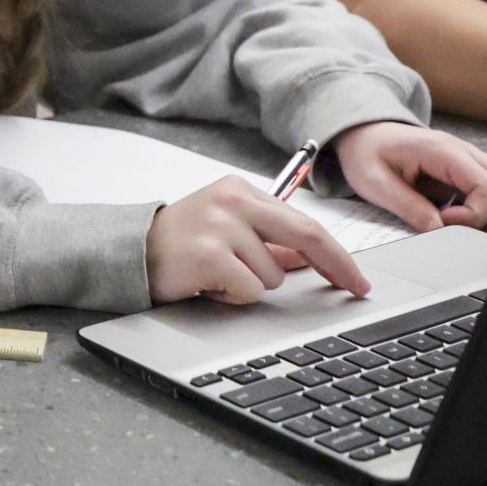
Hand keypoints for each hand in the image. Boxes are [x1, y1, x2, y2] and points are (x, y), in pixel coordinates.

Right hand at [145, 177, 370, 304]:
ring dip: (251, 286)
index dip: (336, 253)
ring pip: (273, 275)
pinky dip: (233, 296)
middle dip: (336, 266)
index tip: (355, 276)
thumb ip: (268, 242)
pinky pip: (250, 290)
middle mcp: (233, 200)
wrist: (129, 253)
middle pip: (306, 236)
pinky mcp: (209, 253)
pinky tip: (208, 284)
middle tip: (357, 288)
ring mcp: (220, 225)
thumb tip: (308, 258)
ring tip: (218, 276)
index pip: (304, 222)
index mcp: (240, 190)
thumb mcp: (227, 232)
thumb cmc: (180, 244)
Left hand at [330, 121, 486, 231]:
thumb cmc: (367, 153)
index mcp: (443, 151)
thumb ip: (407, 206)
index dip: (473, 214)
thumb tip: (438, 230)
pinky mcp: (470, 166)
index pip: (485, 186)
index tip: (445, 223)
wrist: (364, 132)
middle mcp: (465, 151)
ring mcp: (471, 157)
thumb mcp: (374, 182)